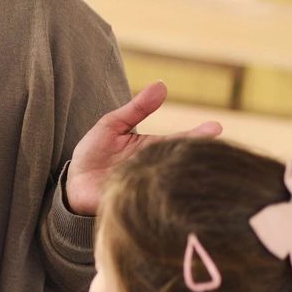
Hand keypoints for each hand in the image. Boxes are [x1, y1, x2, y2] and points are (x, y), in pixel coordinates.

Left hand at [64, 81, 220, 215]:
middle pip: (182, 164)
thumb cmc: (95, 152)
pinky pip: (150, 203)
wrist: (73, 184)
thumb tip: (162, 84)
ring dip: (184, 178)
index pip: (180, 141)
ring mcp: (147, 189)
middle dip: (199, 158)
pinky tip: (171, 194)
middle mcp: (157, 170)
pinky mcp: (133, 207)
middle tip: (218, 151)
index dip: (197, 135)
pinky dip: (159, 198)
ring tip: (200, 169)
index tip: (216, 127)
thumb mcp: (113, 124)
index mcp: (155, 149)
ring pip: (172, 185)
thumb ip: (137, 108)